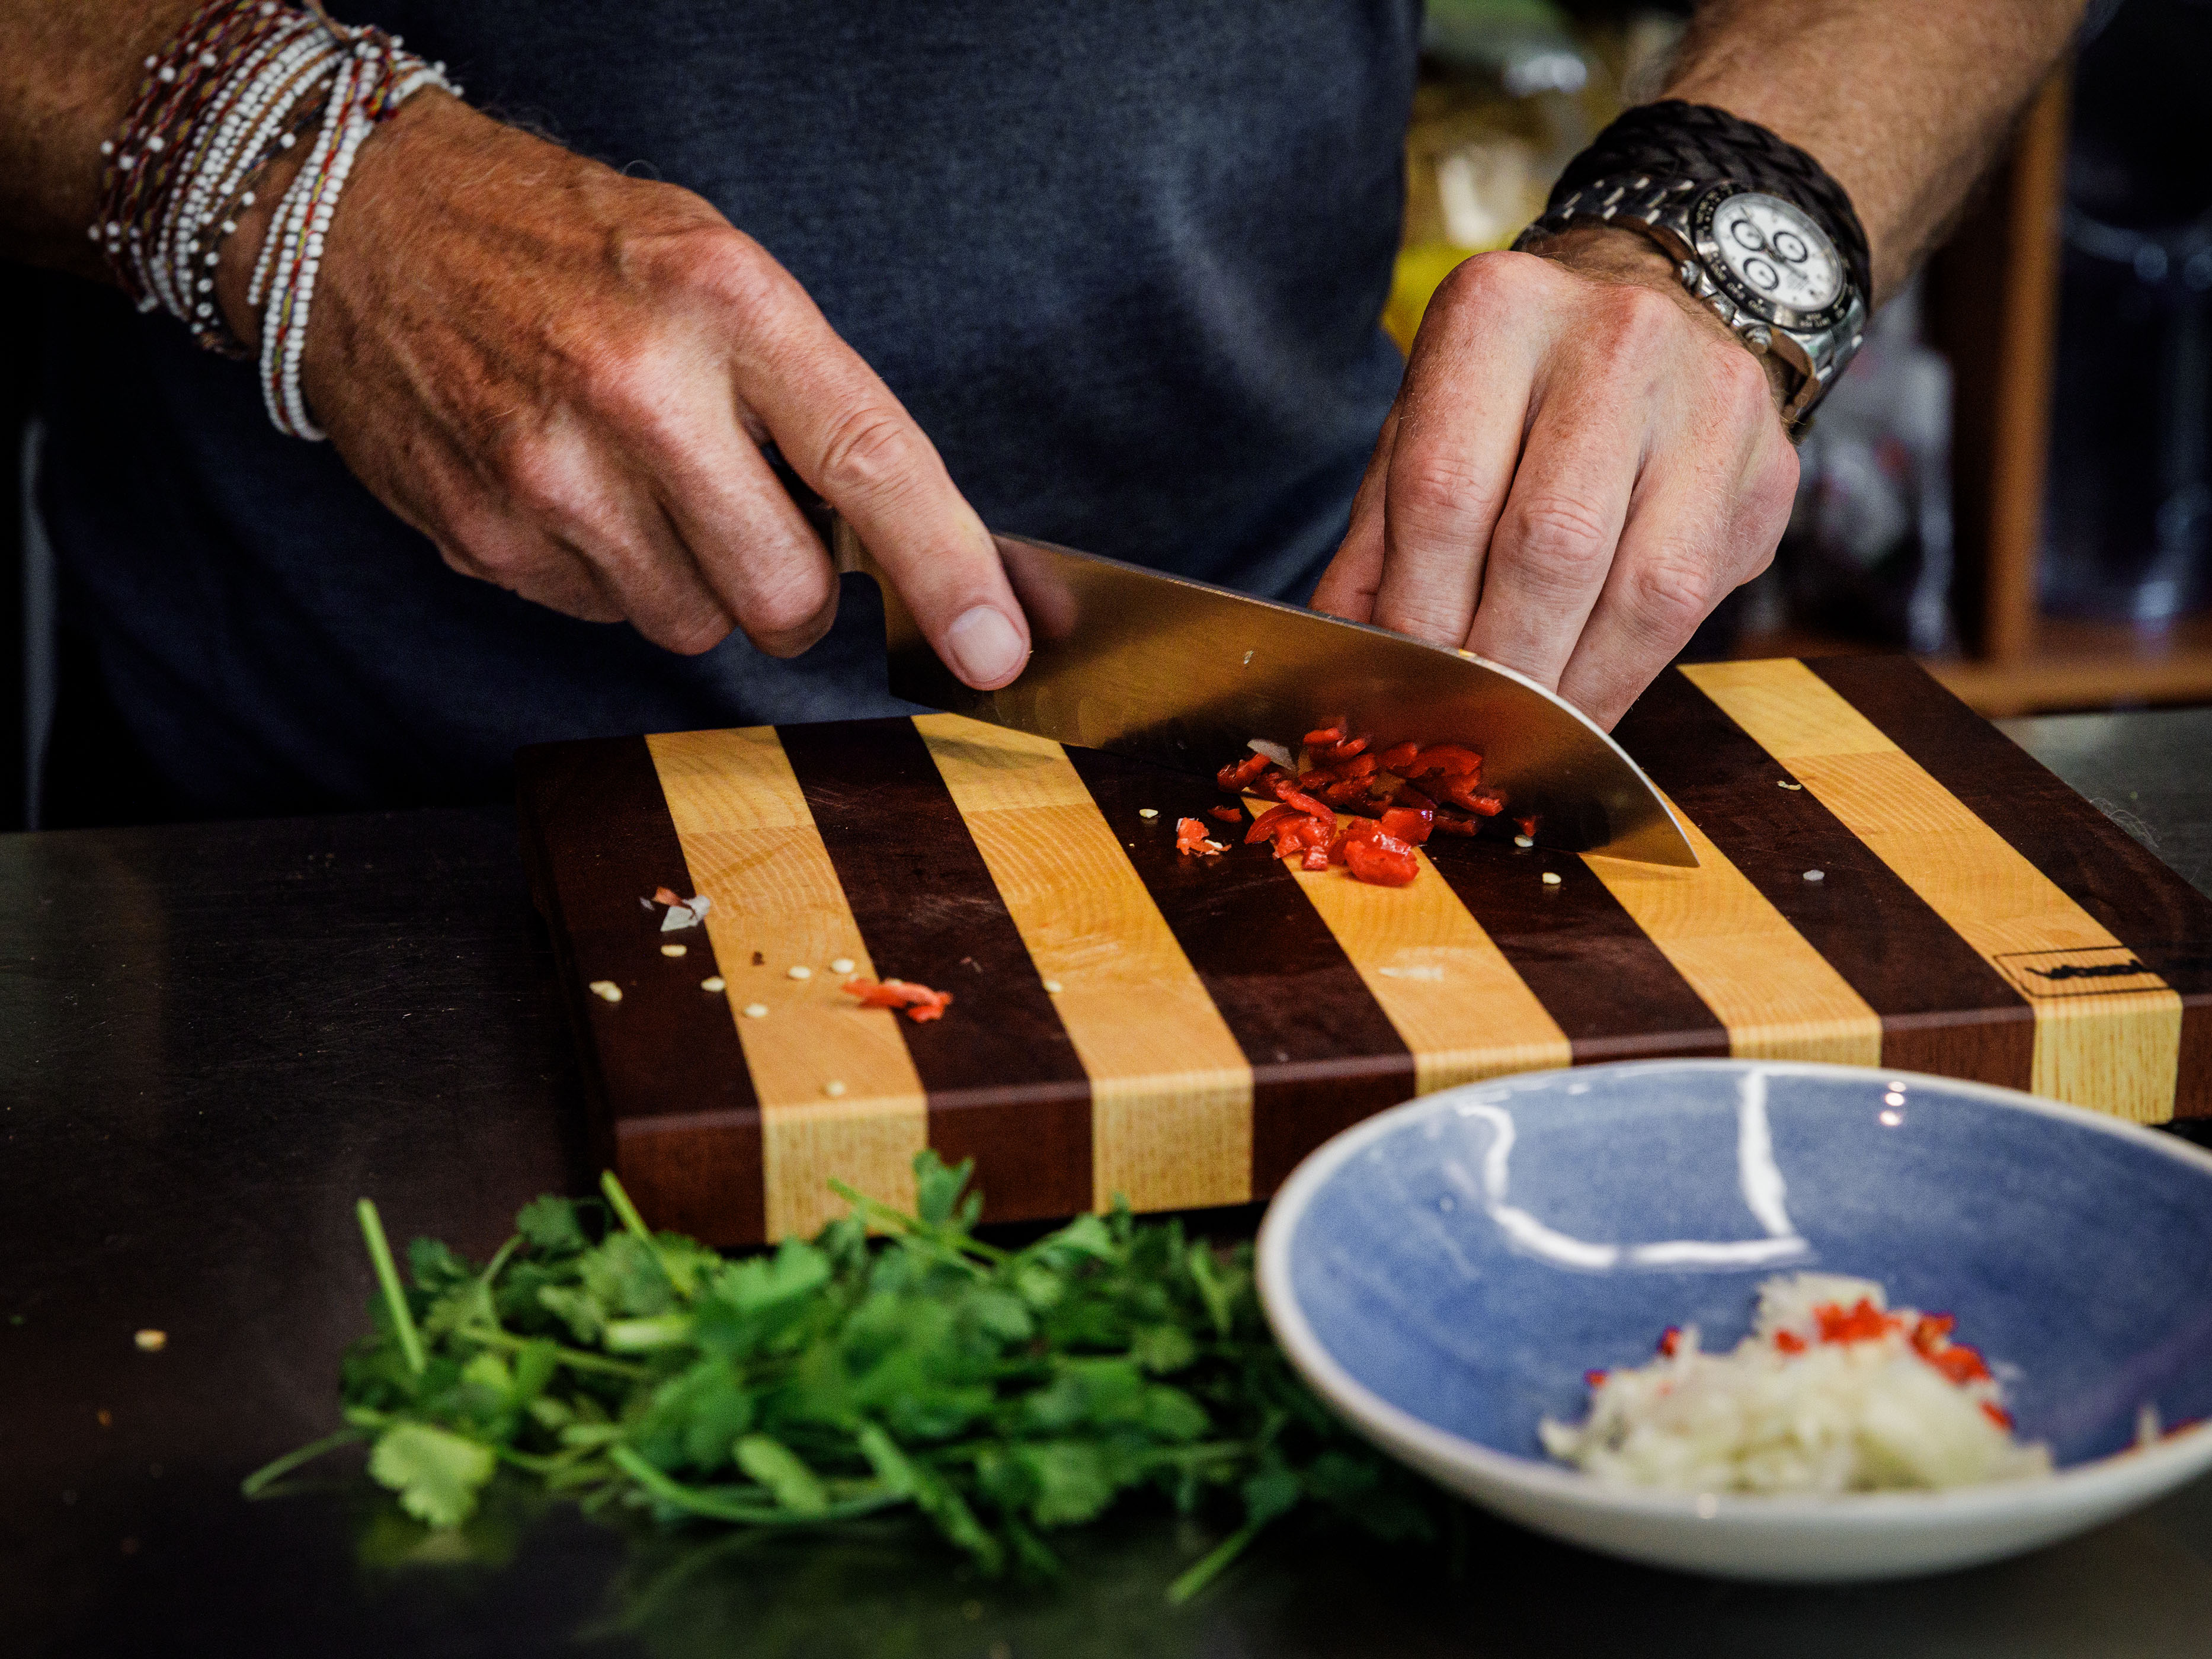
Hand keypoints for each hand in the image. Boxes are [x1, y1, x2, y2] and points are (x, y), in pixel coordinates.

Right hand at [217, 94, 1029, 683]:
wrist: (360, 222)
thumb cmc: (563, 243)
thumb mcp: (713, 267)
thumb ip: (807, 398)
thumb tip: (906, 546)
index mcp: (723, 301)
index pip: (869, 459)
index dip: (949, 570)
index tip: (998, 647)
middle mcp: (638, 389)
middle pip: (781, 594)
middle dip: (792, 595)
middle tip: (759, 528)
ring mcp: (550, 473)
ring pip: (690, 626)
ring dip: (691, 583)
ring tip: (640, 483)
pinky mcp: (484, 535)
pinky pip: (601, 618)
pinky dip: (608, 578)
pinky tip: (571, 491)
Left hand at [1310, 228, 1799, 728]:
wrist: (1657, 308)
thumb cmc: (1513, 395)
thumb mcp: (1423, 433)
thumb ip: (1380, 542)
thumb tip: (1350, 659)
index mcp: (1500, 315)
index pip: (1447, 491)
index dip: (1420, 611)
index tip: (1404, 684)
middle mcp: (1618, 339)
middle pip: (1552, 543)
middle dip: (1503, 660)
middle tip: (1467, 725)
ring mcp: (1711, 401)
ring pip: (1643, 589)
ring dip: (1575, 686)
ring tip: (1526, 732)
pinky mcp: (1768, 469)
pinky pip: (1696, 603)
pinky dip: (1630, 673)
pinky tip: (1585, 703)